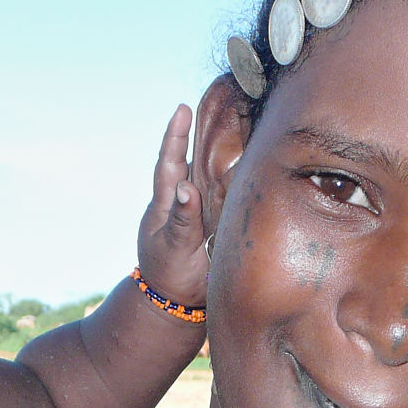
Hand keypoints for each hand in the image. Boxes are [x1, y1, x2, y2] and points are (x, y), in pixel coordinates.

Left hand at [134, 103, 207, 314]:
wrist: (176, 303)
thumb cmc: (170, 275)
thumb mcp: (173, 248)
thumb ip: (181, 220)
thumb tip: (185, 187)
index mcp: (165, 205)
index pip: (168, 164)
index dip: (175, 137)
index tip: (181, 110)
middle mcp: (179, 202)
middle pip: (186, 160)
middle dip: (195, 133)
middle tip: (207, 105)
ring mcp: (194, 212)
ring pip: (203, 175)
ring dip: (213, 151)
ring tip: (228, 124)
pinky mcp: (209, 223)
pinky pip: (217, 192)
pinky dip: (226, 176)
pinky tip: (243, 164)